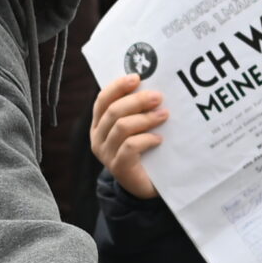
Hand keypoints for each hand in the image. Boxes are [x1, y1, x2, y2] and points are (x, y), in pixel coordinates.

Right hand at [90, 74, 165, 199]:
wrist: (145, 185)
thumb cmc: (143, 151)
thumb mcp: (137, 128)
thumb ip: (136, 111)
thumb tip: (152, 87)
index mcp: (99, 124)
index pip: (102, 100)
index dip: (117, 87)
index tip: (137, 78)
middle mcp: (97, 138)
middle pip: (113, 111)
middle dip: (137, 101)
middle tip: (158, 97)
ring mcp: (106, 154)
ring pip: (122, 127)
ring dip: (145, 118)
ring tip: (164, 115)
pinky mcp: (118, 167)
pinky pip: (130, 146)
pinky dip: (146, 139)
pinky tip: (159, 139)